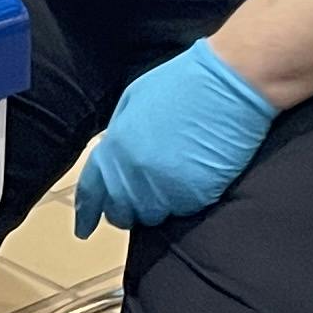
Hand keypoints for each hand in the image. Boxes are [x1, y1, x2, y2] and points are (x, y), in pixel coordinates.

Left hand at [73, 42, 280, 237]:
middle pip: (120, 212)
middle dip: (123, 211)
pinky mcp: (195, 196)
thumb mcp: (134, 100)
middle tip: (132, 206)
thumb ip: (119, 134)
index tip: (84, 228)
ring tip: (164, 190)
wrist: (228, 86)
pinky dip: (180, 204)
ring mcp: (165, 187)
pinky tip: (188, 186)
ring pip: (150, 216)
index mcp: (116, 146)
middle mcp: (135, 172)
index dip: (87, 212)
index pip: (92, 191)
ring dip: (152, 208)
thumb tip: (114, 156)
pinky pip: (180, 212)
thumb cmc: (182, 84)